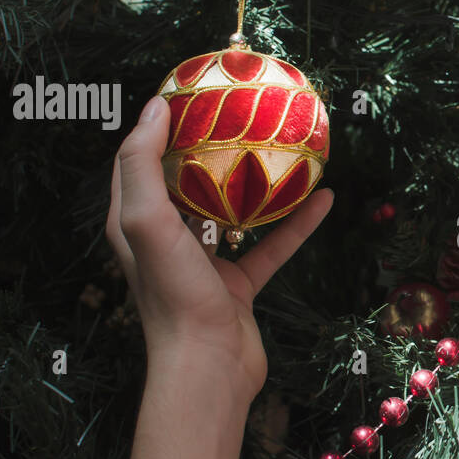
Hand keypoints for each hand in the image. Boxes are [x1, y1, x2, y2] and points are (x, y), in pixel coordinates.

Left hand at [106, 96, 332, 404]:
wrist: (209, 367)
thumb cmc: (174, 294)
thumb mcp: (146, 220)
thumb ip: (142, 164)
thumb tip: (155, 108)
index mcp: (134, 221)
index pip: (136, 160)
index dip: (154, 123)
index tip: (186, 91)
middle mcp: (165, 239)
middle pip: (184, 181)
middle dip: (206, 146)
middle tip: (237, 112)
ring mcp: (204, 263)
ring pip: (232, 212)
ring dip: (254, 183)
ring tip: (280, 150)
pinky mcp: (239, 285)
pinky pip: (271, 245)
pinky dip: (297, 224)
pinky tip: (324, 199)